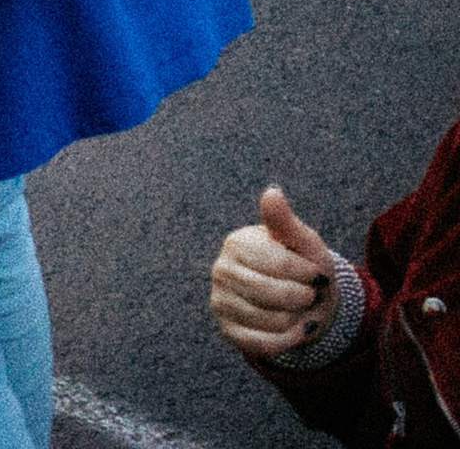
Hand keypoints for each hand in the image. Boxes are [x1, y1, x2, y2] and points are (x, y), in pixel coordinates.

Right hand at [209, 186, 339, 359]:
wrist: (302, 301)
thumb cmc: (302, 265)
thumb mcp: (302, 242)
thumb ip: (285, 221)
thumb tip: (272, 192)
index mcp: (237, 244)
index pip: (280, 265)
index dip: (308, 274)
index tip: (315, 273)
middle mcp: (221, 270)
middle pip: (275, 295)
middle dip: (304, 298)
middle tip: (308, 293)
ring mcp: (221, 301)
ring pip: (272, 322)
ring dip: (298, 320)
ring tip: (297, 309)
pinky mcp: (227, 330)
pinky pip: (263, 345)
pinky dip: (288, 340)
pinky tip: (294, 329)